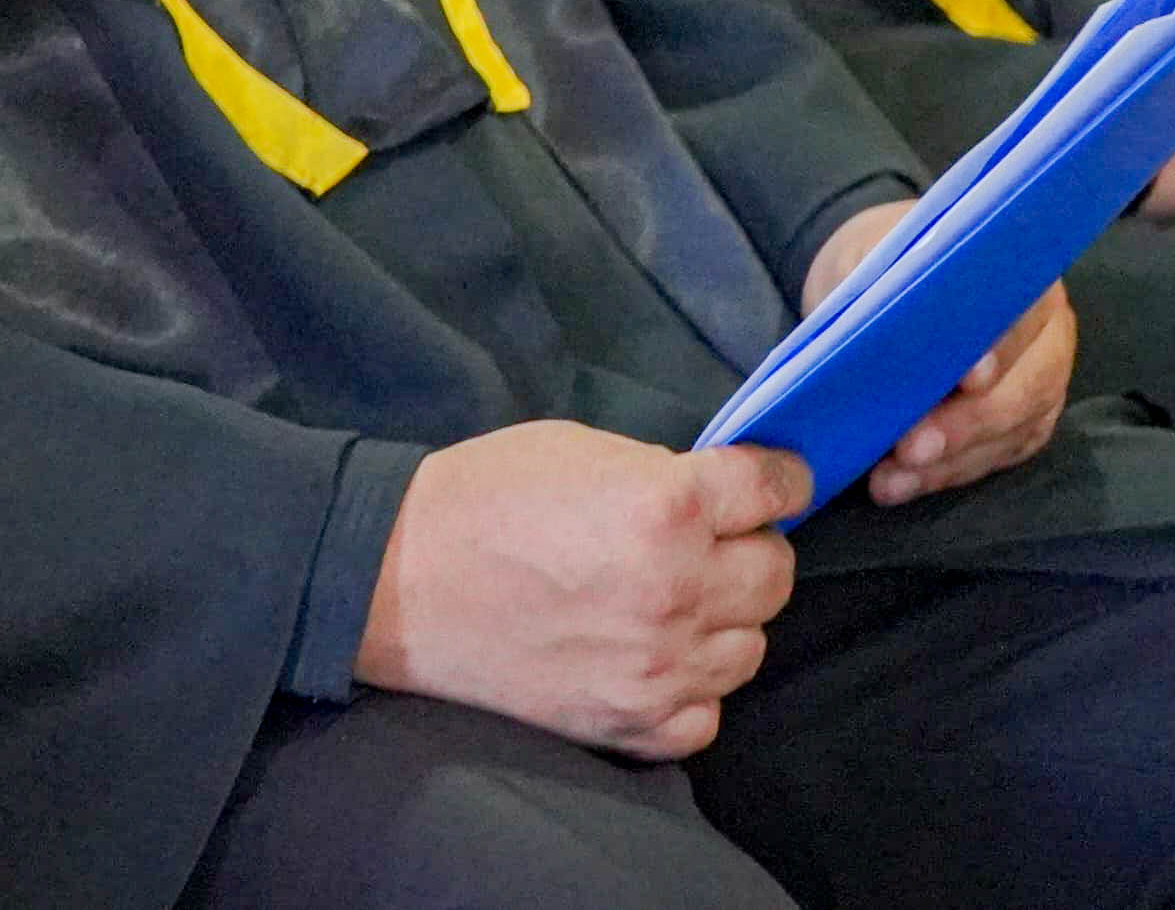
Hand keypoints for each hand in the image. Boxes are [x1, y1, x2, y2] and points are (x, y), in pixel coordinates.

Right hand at [354, 422, 805, 758]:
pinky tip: (652, 657)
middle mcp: (678, 591)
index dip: (778, 478)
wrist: (396, 580)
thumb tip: (719, 498)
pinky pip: (706, 713)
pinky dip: (690, 687)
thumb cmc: (482, 498)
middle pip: (776, 574)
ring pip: (750, 647)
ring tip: (671, 601)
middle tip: (709, 542)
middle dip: (750, 548)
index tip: (773, 482)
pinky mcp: (633, 725)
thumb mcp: (581, 448)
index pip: (775, 490)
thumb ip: (662, 475)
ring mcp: (660, 669)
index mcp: (666, 508)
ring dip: (722, 619)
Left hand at [789, 200, 1065, 499]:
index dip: (1000, 349)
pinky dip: (946, 474)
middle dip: (967, 423)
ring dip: (950, 461)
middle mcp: (1046, 330)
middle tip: (911, 448)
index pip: (1022, 311)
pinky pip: (996, 456)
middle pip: (1025, 385)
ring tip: (891, 477)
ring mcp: (1040, 382)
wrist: (879, 288)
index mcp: (1019, 272)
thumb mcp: (868, 257)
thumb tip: (882, 332)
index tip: (968, 380)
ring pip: (1011, 430)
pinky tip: (899, 485)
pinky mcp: (1021, 424)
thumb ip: (880, 284)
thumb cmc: (880, 266)